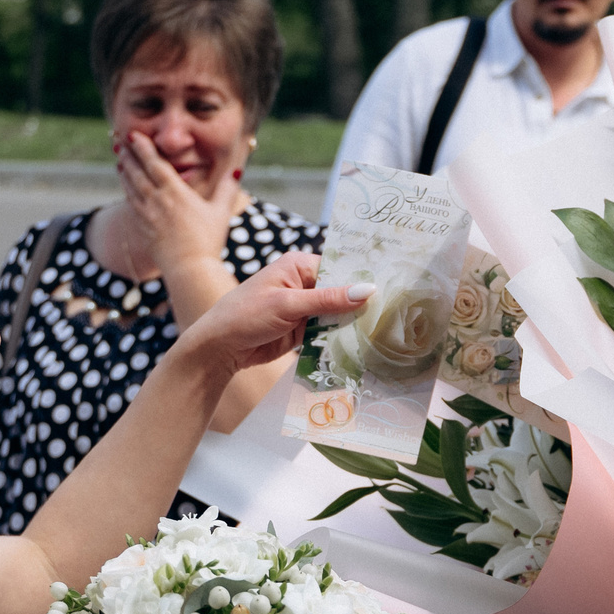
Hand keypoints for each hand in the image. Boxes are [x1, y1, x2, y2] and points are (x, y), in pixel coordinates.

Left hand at [115, 127, 240, 276]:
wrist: (190, 269)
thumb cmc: (208, 241)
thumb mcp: (221, 212)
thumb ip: (227, 189)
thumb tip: (236, 170)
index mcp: (175, 192)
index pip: (155, 163)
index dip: (143, 147)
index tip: (135, 135)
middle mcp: (157, 200)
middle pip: (138, 172)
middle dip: (129, 155)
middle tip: (121, 141)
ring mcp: (147, 214)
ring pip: (131, 187)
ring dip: (124, 171)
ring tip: (120, 160)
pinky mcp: (143, 228)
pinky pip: (131, 204)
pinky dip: (126, 191)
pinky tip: (125, 186)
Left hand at [170, 254, 371, 381]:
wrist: (221, 347)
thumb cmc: (246, 315)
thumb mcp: (288, 304)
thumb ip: (328, 299)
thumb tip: (367, 290)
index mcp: (298, 266)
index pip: (339, 269)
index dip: (361, 281)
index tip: (389, 291)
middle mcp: (303, 283)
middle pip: (341, 292)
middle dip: (359, 304)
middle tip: (392, 314)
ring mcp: (304, 307)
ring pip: (337, 314)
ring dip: (351, 324)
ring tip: (382, 331)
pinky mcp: (303, 329)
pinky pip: (328, 331)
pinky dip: (339, 337)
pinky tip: (361, 344)